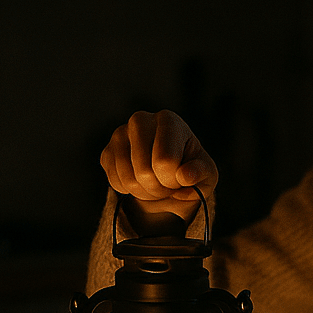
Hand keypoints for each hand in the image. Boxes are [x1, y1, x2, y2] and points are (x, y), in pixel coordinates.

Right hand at [100, 110, 219, 231]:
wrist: (169, 172)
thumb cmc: (190, 168)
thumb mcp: (206, 172)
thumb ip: (200, 172)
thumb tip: (185, 176)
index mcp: (168, 120)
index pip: (165, 161)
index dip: (173, 180)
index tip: (180, 178)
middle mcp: (140, 120)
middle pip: (144, 172)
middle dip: (159, 188)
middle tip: (168, 185)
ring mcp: (119, 135)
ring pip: (128, 180)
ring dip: (145, 192)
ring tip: (156, 184)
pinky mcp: (107, 151)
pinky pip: (115, 182)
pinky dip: (130, 191)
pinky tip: (141, 181)